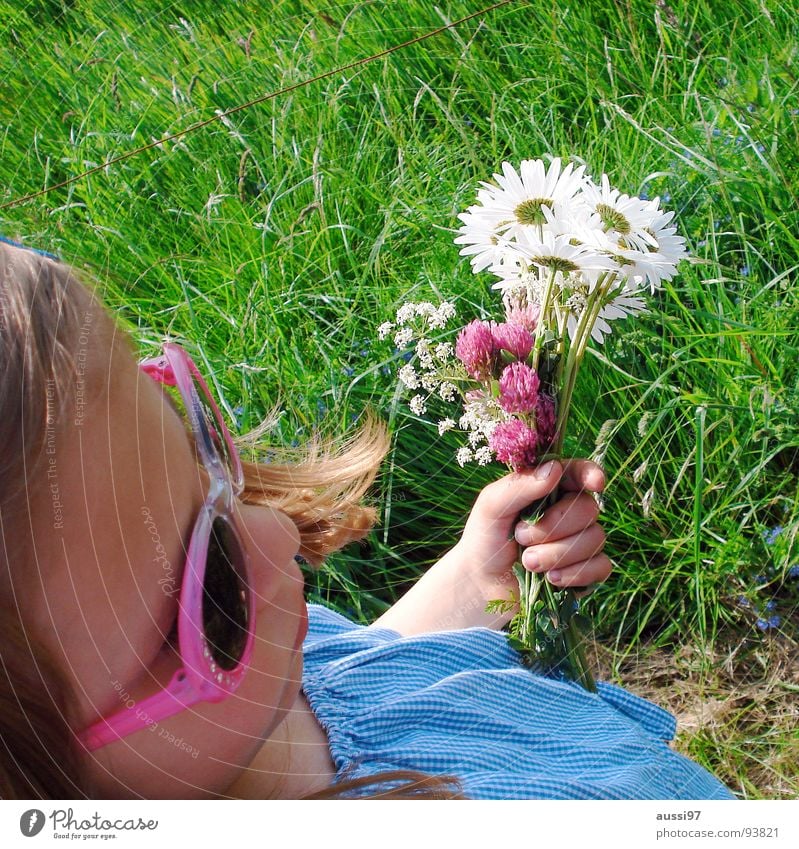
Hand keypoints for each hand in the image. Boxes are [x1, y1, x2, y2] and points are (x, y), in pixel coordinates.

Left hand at [457, 459, 609, 608]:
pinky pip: (600, 566)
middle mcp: (569, 512)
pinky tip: (550, 579)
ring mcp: (581, 542)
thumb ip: (520, 486)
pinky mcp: (586, 571)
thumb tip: (554, 468)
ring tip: (527, 562)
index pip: (578, 473)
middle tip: (521, 537)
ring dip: (556, 554)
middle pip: (588, 508)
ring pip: (594, 539)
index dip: (591, 474)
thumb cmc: (485, 539)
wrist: (482, 584)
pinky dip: (574, 574)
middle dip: (554, 526)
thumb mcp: (492, 506)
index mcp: (548, 488)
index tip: (595, 483)